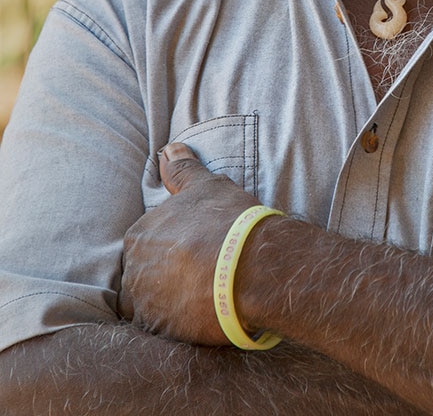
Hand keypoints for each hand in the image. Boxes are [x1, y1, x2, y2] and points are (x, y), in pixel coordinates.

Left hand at [118, 142, 258, 344]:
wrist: (251, 266)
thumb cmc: (228, 221)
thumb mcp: (206, 186)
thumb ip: (182, 170)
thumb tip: (168, 149)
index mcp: (139, 234)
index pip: (146, 243)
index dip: (172, 247)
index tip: (193, 250)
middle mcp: (133, 270)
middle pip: (144, 274)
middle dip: (166, 274)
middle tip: (199, 273)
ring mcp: (145, 302)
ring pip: (152, 302)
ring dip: (170, 299)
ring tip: (202, 295)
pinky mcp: (161, 330)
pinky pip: (164, 327)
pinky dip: (179, 321)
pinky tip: (202, 312)